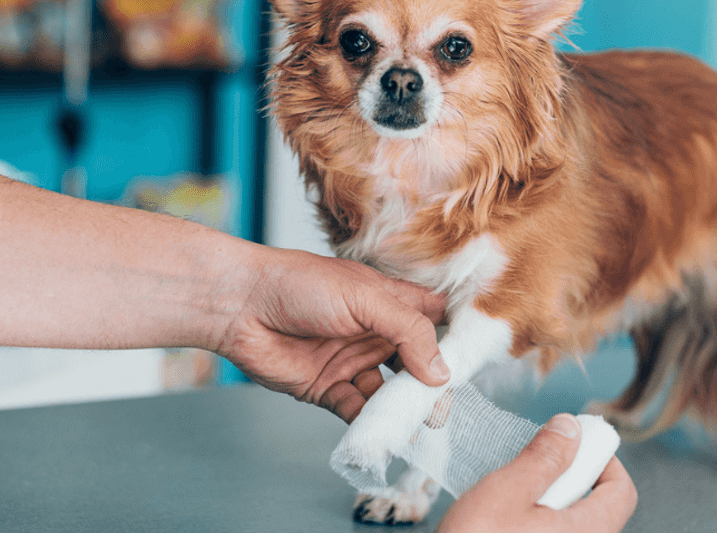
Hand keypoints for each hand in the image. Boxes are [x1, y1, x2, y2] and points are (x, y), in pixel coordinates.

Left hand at [216, 247, 449, 421]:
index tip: (476, 361)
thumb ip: (409, 331)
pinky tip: (378, 432)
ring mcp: (352, 362)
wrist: (240, 305)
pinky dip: (369, 424)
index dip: (455, 338)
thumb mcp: (365, 297)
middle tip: (444, 406)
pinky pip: (357, 412)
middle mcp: (375, 333)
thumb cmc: (299, 284)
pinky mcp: (328, 389)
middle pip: (417, 364)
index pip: (435, 319)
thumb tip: (441, 372)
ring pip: (389, 394)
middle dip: (432, 386)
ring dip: (402, 410)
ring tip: (415, 425)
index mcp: (389, 302)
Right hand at [438, 415, 637, 532]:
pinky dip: (534, 522)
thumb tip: (570, 427)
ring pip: (568, 523)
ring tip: (509, 499)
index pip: (622, 492)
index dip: (603, 460)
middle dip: (565, 479)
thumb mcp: (507, 492)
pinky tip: (502, 522)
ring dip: (545, 502)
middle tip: (529, 470)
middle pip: (595, 507)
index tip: (574, 444)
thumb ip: (544, 457)